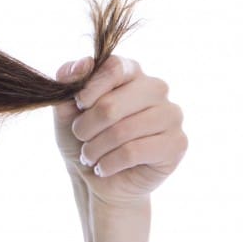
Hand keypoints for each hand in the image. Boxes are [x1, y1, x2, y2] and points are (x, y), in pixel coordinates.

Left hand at [52, 55, 187, 207]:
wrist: (95, 178)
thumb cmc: (83, 137)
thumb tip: (82, 64)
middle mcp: (156, 88)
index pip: (113, 67)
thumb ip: (69, 81)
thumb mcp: (66, 107)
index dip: (90, 88)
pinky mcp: (176, 144)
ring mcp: (171, 115)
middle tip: (80, 137)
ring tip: (89, 156)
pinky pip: (134, 152)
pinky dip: (109, 163)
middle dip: (86, 126)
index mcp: (131, 72)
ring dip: (95, 148)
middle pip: (113, 103)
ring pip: (122, 131)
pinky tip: (103, 168)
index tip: (78, 105)